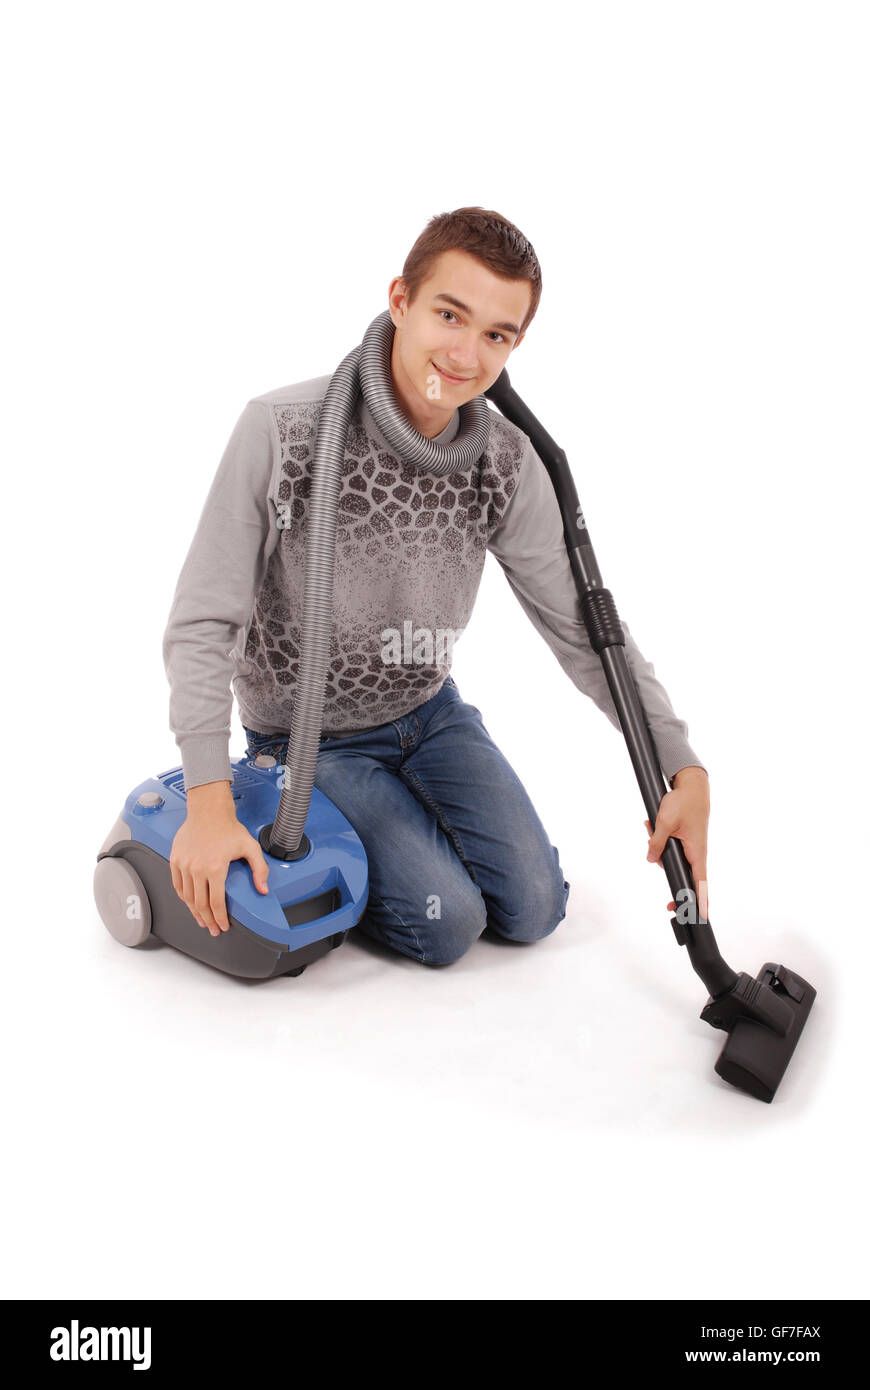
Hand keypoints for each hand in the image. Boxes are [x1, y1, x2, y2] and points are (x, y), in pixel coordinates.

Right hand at [170, 785, 269, 935]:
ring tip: (202, 920)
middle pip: (200, 904)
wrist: (208, 810)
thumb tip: (263, 889)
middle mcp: (196, 868)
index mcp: (214, 868)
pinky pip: (177, 885)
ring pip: (187, 897)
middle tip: (213, 929)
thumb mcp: (250, 847)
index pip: (216, 903)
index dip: (220, 918)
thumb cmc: (227, 827)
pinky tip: (190, 903)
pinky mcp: (175, 860)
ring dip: (194, 912)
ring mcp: (183, 864)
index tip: (223, 926)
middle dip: (208, 920)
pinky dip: (183, 897)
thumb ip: (259, 870)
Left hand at [644, 766, 709, 921]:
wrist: (691, 785)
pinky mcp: (685, 841)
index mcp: (697, 852)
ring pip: (673, 860)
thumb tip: (650, 860)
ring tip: (651, 824)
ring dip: (658, 848)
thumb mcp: (665, 823)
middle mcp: (697, 853)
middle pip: (684, 876)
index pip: (700, 883)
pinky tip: (650, 823)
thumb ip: (657, 843)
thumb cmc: (684, 802)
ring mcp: (691, 848)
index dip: (700, 901)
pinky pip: (670, 847)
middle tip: (667, 906)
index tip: (700, 918)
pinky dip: (659, 839)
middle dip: (669, 877)